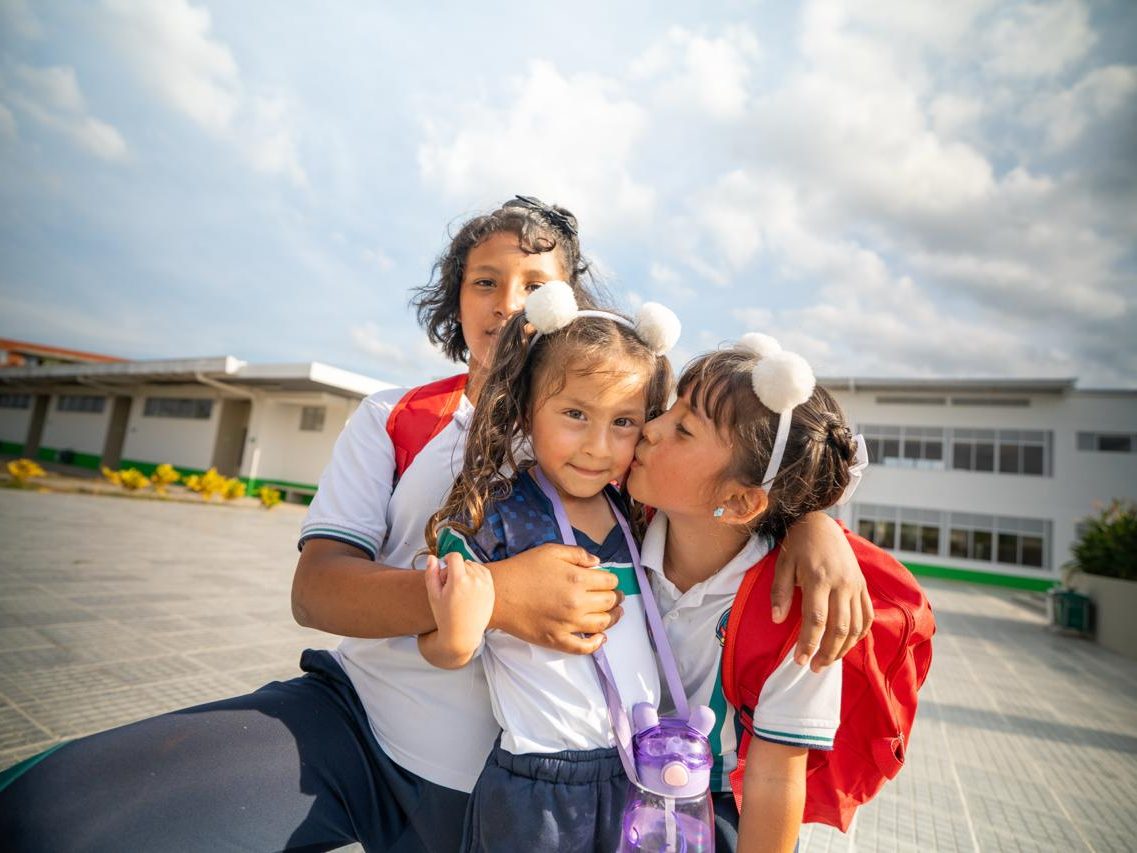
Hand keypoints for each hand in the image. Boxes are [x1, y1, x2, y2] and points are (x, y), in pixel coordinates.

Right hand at [423, 552, 493, 665]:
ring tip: (459, 587)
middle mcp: (474, 580)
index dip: (447, 559)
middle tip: (449, 585)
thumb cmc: (445, 616)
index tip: (444, 567)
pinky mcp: (491, 590)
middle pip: (464, 562)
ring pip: (474, 566)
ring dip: (466, 571)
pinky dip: (476, 574)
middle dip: (455, 569)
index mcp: (459, 580)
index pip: (455, 557)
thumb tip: (431, 557)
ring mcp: (485, 585)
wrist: (463, 635)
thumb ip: (431, 574)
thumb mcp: (433, 596)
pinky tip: (469, 585)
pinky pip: (484, 572)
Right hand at [487, 543, 622, 654]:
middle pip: (609, 603)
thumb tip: (597, 563)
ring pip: (602, 625)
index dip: (612, 581)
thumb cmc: (522, 569)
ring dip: (613, 619)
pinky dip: (596, 644)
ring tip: (615, 614)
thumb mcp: (550, 551)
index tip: (610, 582)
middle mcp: (577, 603)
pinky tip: (601, 638)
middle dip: (616, 598)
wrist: (496, 594)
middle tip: (617, 597)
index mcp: (578, 579)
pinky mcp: (557, 640)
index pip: (609, 582)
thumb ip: (577, 554)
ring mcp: (568, 624)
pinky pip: (584, 647)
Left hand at [773, 513, 872, 670]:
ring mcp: (855, 585)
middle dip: (826, 653)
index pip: (816, 620)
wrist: (821, 523)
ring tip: (827, 662)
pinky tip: (846, 645)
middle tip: (813, 668)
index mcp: (819, 578)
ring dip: (842, 649)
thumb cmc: (797, 544)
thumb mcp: (782, 563)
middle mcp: (842, 584)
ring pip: (855, 626)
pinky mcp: (862, 585)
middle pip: (838, 628)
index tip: (799, 661)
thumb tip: (777, 620)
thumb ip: (780, 591)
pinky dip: (859, 635)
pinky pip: (866, 616)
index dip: (808, 643)